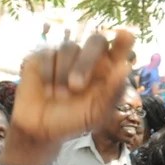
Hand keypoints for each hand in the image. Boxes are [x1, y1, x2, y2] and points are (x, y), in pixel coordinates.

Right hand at [2, 31, 135, 164]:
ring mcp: (66, 54)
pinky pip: (48, 54)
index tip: (124, 35)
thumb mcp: (95, 114)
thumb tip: (126, 67)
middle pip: (96, 41)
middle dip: (87, 61)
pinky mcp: (44, 55)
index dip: (124, 39)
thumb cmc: (71, 121)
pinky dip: (48, 75)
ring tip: (59, 97)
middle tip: (76, 87)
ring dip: (64, 75)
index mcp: (107, 69)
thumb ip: (112, 93)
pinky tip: (47, 91)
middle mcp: (88, 57)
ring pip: (70, 47)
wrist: (39, 129)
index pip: (121, 47)